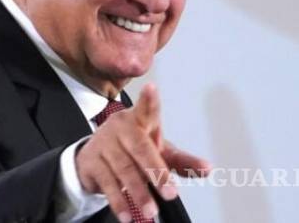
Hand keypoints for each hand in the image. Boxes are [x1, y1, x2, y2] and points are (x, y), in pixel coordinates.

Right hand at [75, 83, 210, 222]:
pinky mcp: (91, 161)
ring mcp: (104, 143)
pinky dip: (118, 201)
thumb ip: (182, 161)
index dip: (149, 99)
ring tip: (150, 209)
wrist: (94, 156)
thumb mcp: (158, 152)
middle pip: (140, 148)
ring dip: (138, 191)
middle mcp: (120, 127)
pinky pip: (106, 183)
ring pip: (124, 168)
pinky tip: (126, 214)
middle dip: (156, 172)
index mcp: (139, 119)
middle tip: (170, 192)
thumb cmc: (132, 149)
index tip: (151, 89)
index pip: (147, 109)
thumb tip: (207, 169)